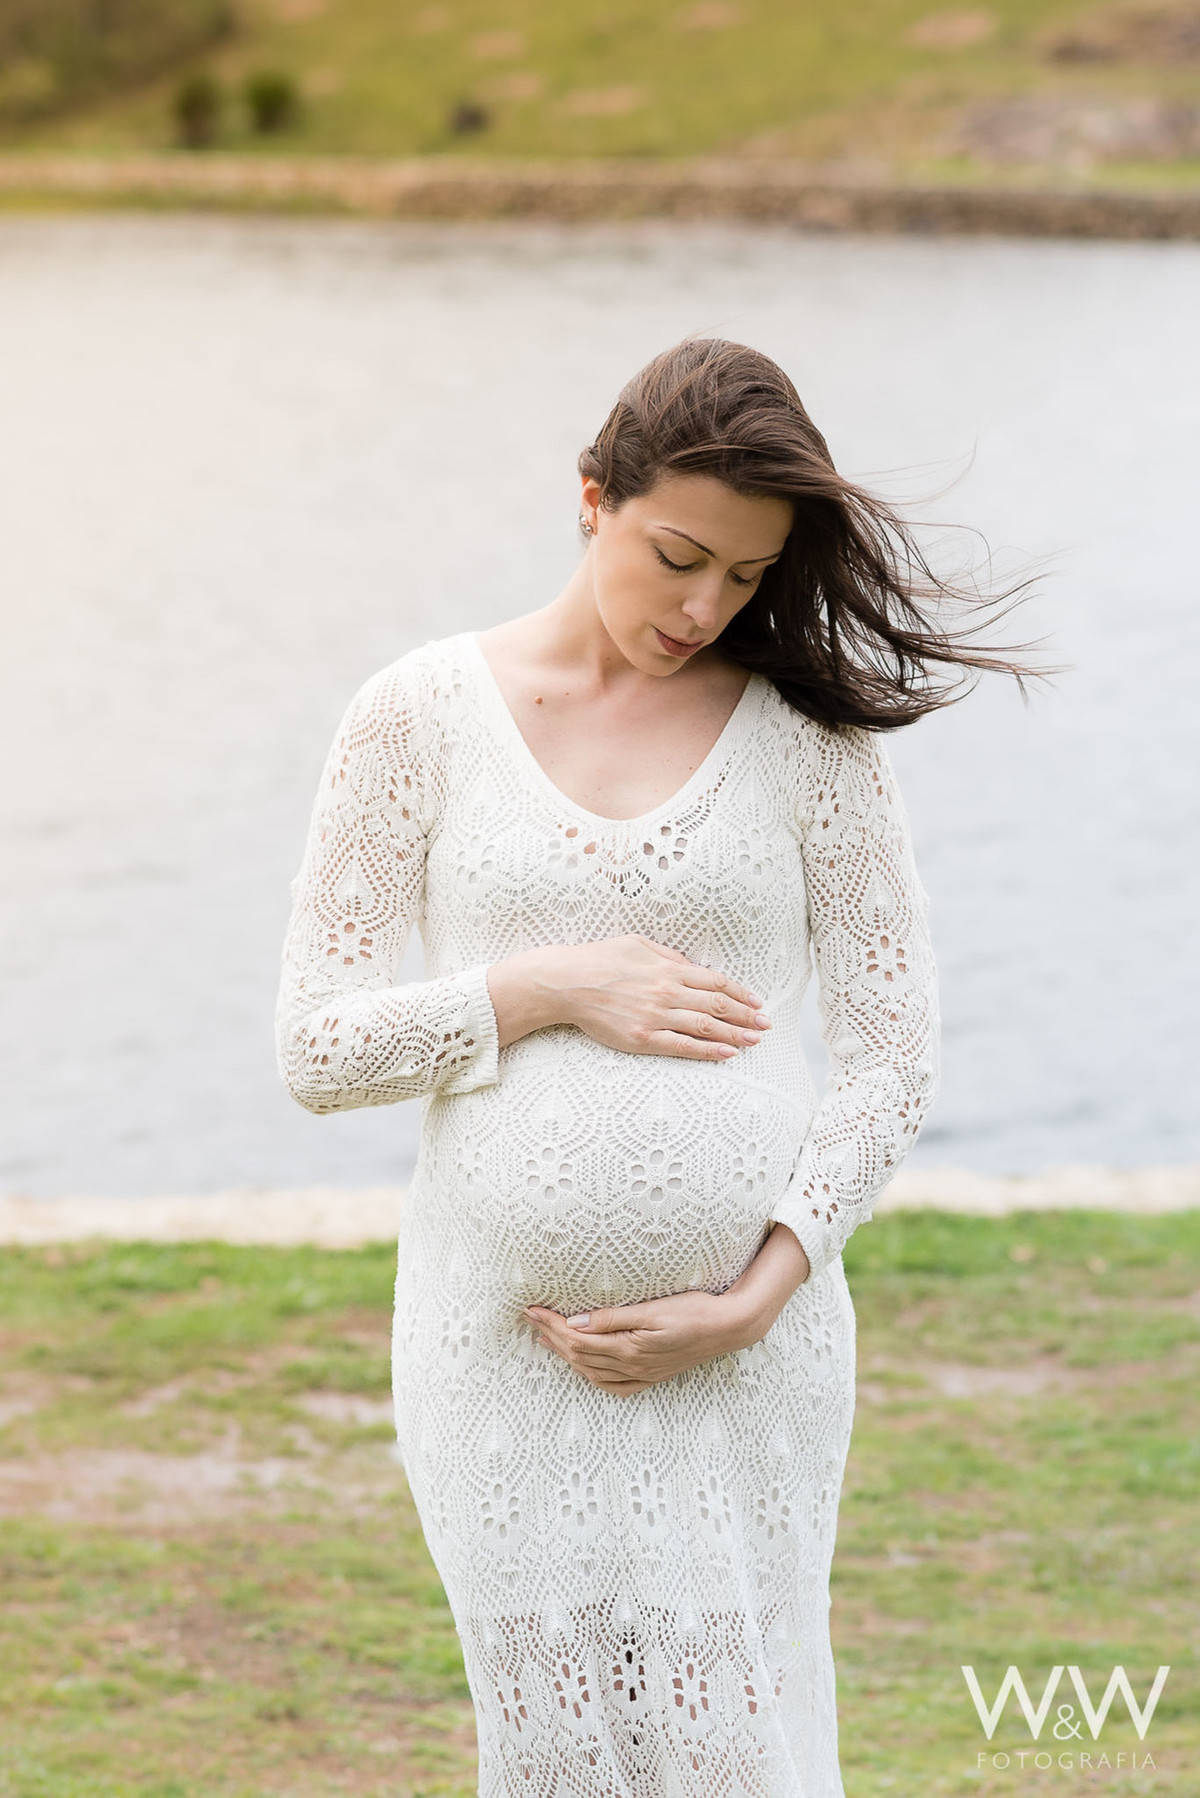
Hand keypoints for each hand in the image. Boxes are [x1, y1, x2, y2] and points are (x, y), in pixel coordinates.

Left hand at [522, 1289, 752, 1395]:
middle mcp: (633, 1366)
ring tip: (546, 1341)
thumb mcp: (652, 1309)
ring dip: (566, 1356)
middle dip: (552, 1337)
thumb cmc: (694, 1311)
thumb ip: (612, 1318)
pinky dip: (593, 1377)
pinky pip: (615, 1385)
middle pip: (580, 1355)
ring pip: (593, 1371)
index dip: (553, 1324)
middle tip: (530, 1320)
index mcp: (630, 1349)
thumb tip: (575, 1322)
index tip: (533, 1310)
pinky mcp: (652, 1375)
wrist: (729, 1327)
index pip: (578, 1338)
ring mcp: (643, 1374)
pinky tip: (584, 1368)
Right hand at [544, 933, 770, 1062]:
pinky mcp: (642, 1037)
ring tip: (754, 1041)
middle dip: (745, 1016)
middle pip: (717, 1006)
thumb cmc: (599, 960)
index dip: (739, 993)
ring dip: (735, 1034)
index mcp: (668, 968)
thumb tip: (691, 965)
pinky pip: (682, 1046)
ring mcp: (656, 1016)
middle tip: (765, 1025)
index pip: (714, 982)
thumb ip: (668, 956)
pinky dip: (708, 1050)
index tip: (756, 1002)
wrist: (566, 982)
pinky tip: (727, 1054)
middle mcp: (667, 992)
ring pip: (706, 1026)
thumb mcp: (638, 944)